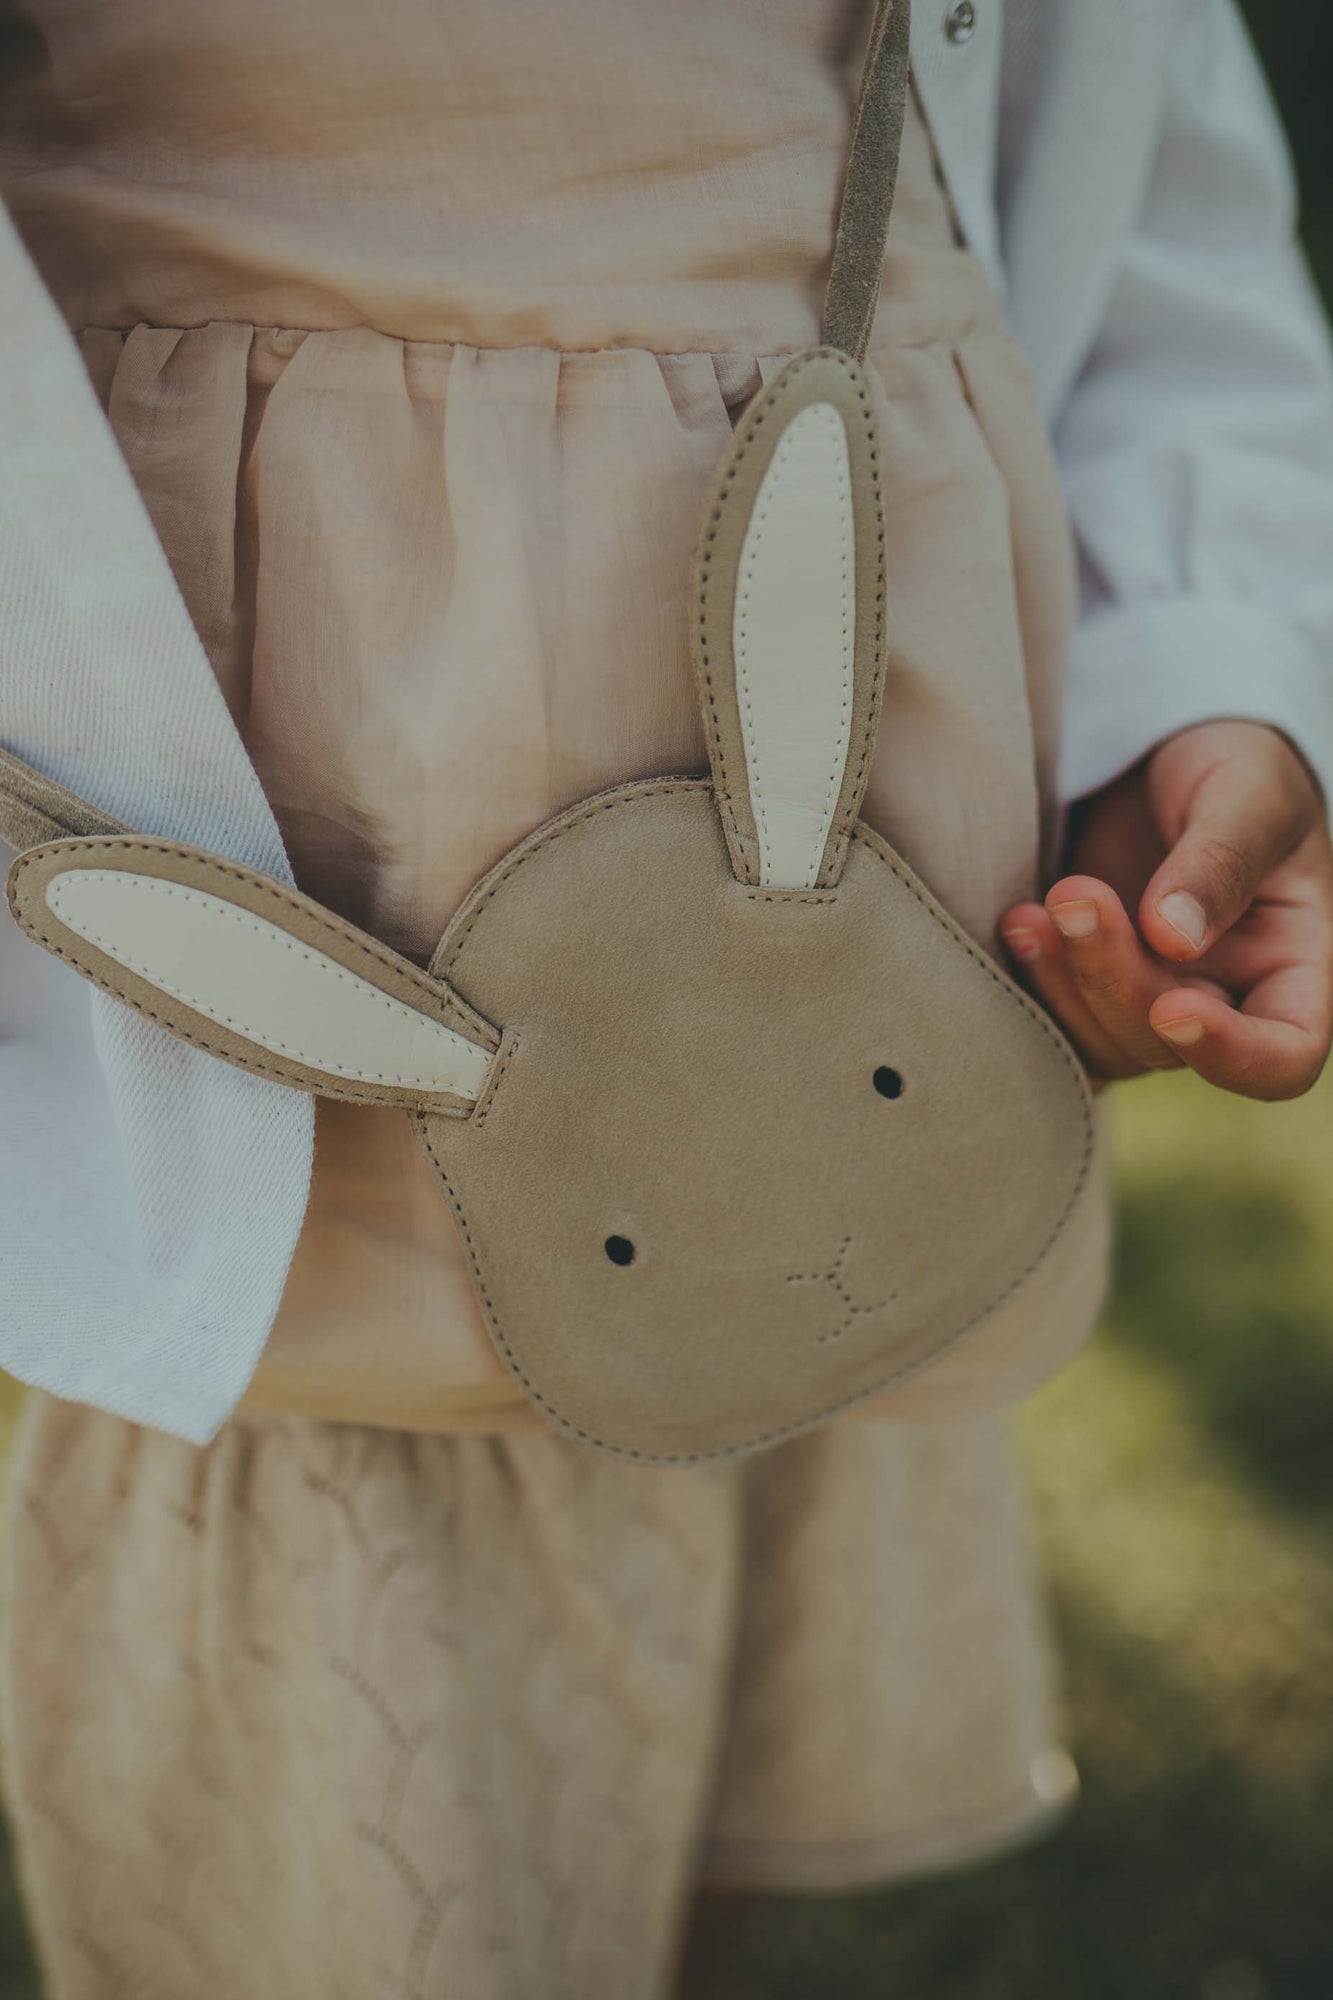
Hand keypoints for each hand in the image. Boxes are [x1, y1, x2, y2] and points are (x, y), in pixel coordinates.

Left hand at [999, 721, 1332, 1099]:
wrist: (1162, 754)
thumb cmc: (1233, 769)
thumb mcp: (1248, 793)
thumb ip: (1220, 864)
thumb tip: (1174, 940)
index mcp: (1292, 963)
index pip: (1285, 1053)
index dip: (1233, 1054)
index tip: (1173, 1008)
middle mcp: (1225, 997)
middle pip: (1168, 1045)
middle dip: (1115, 980)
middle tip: (1075, 895)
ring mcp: (1152, 996)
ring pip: (1104, 1042)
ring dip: (1062, 986)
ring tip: (1030, 913)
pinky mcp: (1089, 983)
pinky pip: (1057, 1021)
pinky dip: (1032, 983)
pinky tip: (1018, 924)